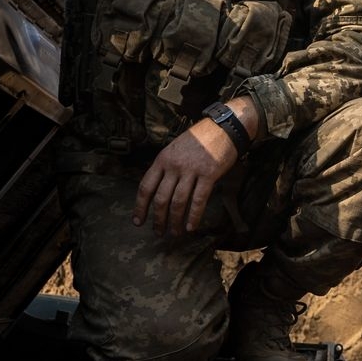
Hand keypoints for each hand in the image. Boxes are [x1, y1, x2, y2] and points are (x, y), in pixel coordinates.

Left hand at [134, 98, 260, 235]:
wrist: (223, 127)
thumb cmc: (199, 139)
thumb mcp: (175, 149)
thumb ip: (166, 167)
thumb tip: (158, 189)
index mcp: (162, 160)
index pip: (146, 187)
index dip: (140, 207)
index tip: (139, 221)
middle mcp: (174, 166)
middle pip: (160, 198)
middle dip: (158, 218)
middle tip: (158, 232)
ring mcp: (191, 170)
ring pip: (178, 202)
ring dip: (175, 221)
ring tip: (174, 233)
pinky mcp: (208, 175)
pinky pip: (198, 200)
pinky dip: (194, 216)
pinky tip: (191, 226)